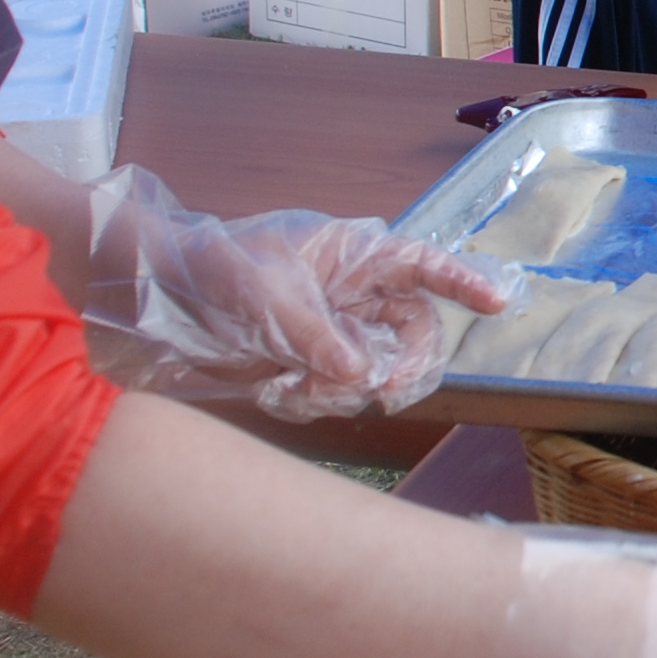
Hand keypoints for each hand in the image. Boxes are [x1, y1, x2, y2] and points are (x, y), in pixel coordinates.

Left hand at [79, 167, 510, 420]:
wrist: (158, 298)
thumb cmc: (215, 269)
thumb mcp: (267, 296)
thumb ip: (317, 335)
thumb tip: (358, 374)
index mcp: (354, 255)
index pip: (422, 264)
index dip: (464, 281)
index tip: (498, 302)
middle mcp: (355, 294)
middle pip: (414, 333)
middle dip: (401, 367)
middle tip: (380, 392)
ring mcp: (337, 331)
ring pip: (377, 373)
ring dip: (344, 392)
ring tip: (295, 390)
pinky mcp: (312, 365)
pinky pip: (339, 395)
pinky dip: (314, 402)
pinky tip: (278, 392)